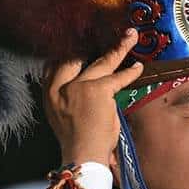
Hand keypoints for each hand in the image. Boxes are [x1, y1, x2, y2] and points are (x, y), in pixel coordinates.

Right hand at [43, 29, 142, 165]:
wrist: (82, 155)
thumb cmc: (79, 142)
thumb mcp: (64, 118)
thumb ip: (70, 99)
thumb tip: (84, 87)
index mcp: (50, 94)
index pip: (56, 66)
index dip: (71, 53)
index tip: (84, 43)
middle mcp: (60, 87)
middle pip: (79, 59)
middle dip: (94, 44)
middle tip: (110, 33)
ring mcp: (78, 87)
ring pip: (102, 62)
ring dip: (119, 49)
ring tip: (131, 37)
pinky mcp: (97, 90)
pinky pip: (117, 77)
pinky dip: (130, 72)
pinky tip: (138, 67)